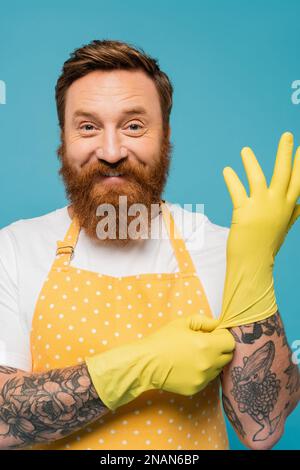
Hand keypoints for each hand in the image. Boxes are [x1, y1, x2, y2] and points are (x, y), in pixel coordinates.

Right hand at [143, 314, 234, 395]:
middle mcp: (209, 364)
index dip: (223, 335)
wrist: (146, 363)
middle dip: (220, 348)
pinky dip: (203, 372)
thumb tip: (218, 325)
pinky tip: (188, 366)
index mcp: (207, 345)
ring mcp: (203, 379)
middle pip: (228, 356)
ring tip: (195, 355)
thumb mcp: (183, 323)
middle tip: (205, 344)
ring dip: (213, 361)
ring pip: (218, 368)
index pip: (230, 342)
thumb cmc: (163, 340)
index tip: (212, 334)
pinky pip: (207, 379)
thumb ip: (205, 322)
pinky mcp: (196, 388)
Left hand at [217, 132, 299, 328]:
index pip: (299, 181)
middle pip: (284, 173)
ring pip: (258, 177)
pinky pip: (237, 190)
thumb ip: (292, 214)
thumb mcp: (284, 228)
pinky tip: (227, 170)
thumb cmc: (267, 245)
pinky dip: (232, 179)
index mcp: (289, 207)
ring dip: (251, 162)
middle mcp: (278, 204)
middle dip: (286, 152)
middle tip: (286, 135)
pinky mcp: (244, 211)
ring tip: (245, 150)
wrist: (253, 264)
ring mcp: (262, 207)